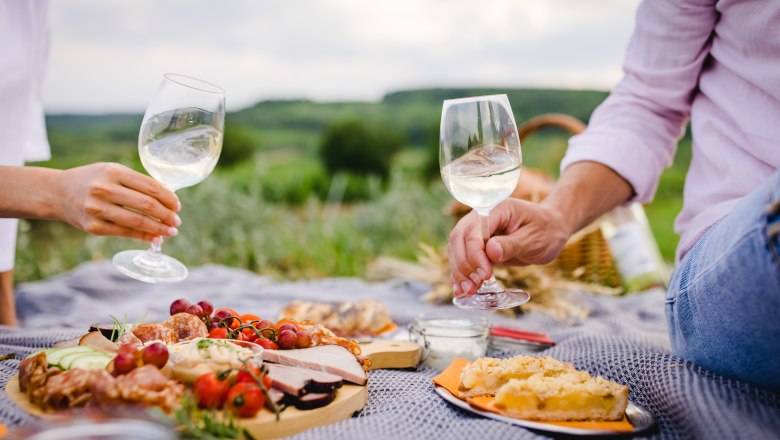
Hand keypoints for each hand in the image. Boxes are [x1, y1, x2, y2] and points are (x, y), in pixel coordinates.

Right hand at [54, 163, 180, 241]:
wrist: (57, 193)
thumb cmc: (93, 181)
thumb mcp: (112, 171)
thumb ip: (137, 182)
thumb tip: (168, 199)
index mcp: (113, 172)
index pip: (151, 186)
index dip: (169, 198)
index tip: (177, 206)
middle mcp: (104, 189)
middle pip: (147, 204)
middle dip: (167, 215)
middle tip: (177, 221)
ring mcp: (97, 209)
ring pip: (138, 221)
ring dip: (159, 228)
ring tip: (171, 231)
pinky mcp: (93, 227)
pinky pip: (125, 233)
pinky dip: (144, 236)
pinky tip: (155, 238)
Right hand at [448, 198, 569, 297]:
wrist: (551, 229)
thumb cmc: (546, 230)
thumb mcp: (534, 238)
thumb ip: (512, 244)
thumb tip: (490, 251)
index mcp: (495, 209)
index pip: (474, 231)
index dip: (475, 254)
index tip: (485, 274)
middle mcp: (481, 217)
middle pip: (459, 239)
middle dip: (463, 265)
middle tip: (474, 286)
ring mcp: (477, 231)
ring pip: (457, 249)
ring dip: (459, 272)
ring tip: (468, 291)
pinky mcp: (478, 245)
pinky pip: (463, 257)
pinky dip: (460, 273)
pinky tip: (460, 289)